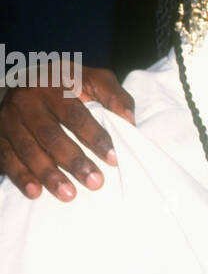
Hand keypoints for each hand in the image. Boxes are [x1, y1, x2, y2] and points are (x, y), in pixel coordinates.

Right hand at [0, 69, 133, 200]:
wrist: (23, 81)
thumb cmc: (66, 85)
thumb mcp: (91, 79)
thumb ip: (113, 95)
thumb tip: (129, 120)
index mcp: (52, 84)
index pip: (75, 114)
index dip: (94, 137)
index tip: (113, 158)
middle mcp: (27, 100)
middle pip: (51, 134)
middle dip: (74, 161)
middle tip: (95, 182)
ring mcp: (9, 118)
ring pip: (28, 150)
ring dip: (49, 174)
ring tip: (69, 194)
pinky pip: (7, 158)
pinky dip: (21, 177)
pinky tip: (35, 193)